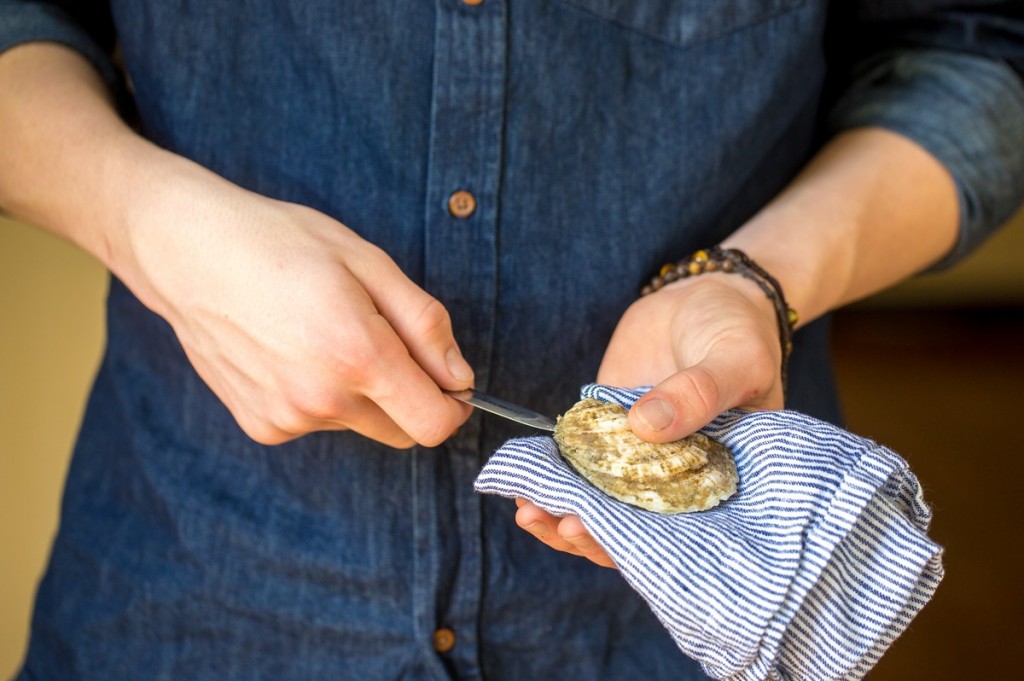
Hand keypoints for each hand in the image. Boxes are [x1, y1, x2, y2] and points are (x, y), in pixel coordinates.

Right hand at [113, 152, 473, 446]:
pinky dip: (321, 397)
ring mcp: (287, 418)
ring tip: (322, 333)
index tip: (448, 380)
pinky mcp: (261, 426)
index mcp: (358, 356)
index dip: (452, 405)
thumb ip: (425, 325)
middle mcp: (323, 400)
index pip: (434, 426)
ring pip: (360, 424)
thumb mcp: (369, 263)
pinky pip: (318, 423)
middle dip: (408, 395)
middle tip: (379, 337)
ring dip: (361, 393)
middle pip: (402, 431)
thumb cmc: (282, 245)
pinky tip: (291, 351)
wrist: (188, 252)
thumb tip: (460, 379)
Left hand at [514, 273, 785, 566]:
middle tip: (558, 523)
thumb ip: (699, 392)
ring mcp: (639, 455)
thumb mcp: (737, 358)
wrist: (706, 295)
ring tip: (529, 510)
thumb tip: (645, 426)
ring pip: (599, 500)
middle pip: (633, 526)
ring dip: (563, 510)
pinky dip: (553, 472)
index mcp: (720, 478)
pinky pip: (578, 460)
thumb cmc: (740, 331)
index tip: (601, 536)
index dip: (641, 544)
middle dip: (592, 534)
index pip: (682, 533)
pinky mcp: (608, 429)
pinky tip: (525, 476)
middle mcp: (678, 477)